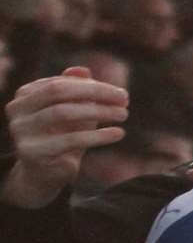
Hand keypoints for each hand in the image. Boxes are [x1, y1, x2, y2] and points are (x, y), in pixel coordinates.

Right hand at [3, 68, 128, 207]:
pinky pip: (69, 140)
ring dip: (99, 112)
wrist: (45, 173)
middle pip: (59, 92)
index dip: (94, 86)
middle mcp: (17, 110)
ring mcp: (21, 131)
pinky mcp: (32, 152)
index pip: (61, 82)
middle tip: (125, 100)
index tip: (122, 94)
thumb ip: (76, 89)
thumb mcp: (73, 111)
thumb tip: (83, 69)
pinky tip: (118, 133)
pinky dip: (98, 135)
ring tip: (124, 115)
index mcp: (25, 95)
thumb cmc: (62, 136)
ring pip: (63, 112)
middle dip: (95, 94)